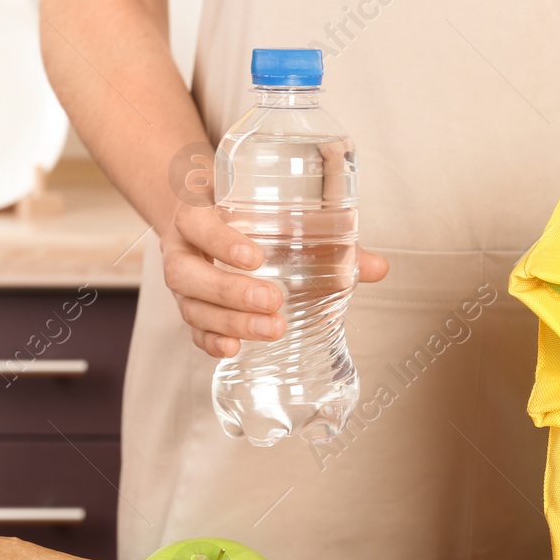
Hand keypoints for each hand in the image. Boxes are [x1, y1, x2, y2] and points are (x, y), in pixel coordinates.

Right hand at [160, 201, 389, 358]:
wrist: (193, 209)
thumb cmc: (239, 210)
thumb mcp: (268, 209)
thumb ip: (323, 234)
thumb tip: (378, 267)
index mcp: (196, 213)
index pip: (199, 224)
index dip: (222, 242)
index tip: (255, 256)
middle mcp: (181, 248)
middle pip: (189, 275)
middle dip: (230, 292)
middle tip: (273, 301)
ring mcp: (183, 281)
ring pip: (191, 306)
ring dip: (229, 322)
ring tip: (271, 329)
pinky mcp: (188, 305)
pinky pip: (191, 328)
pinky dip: (209, 342)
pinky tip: (233, 351)